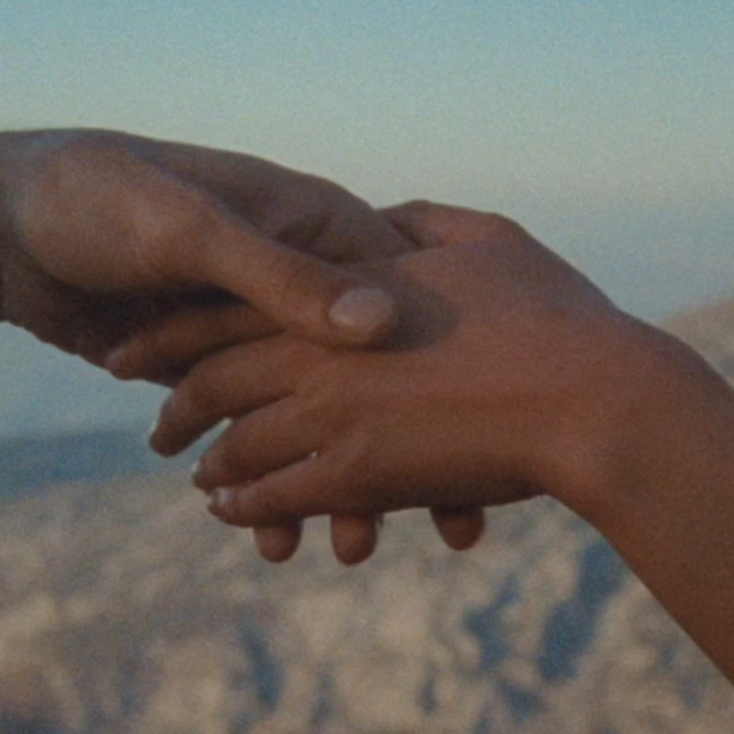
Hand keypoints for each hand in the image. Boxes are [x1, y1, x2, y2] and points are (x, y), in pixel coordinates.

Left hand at [0, 131, 479, 558]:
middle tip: (398, 531)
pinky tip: (277, 535)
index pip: (390, 316)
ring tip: (347, 551)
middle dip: (385, 464)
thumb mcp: (196, 232)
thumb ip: (281, 279)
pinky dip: (271, 491)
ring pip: (314, 425)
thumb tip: (371, 327)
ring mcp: (261, 336)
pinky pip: (259, 441)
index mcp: (316, 235)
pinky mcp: (216, 377)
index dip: (429, 387)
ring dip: (330, 492)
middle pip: (358, 390)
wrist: (5, 221)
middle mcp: (299, 289)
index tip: (464, 459)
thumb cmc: (102, 202)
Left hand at [151, 201, 644, 535]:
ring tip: (199, 479)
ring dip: (212, 465)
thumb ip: (421, 223)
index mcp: (345, 287)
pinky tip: (235, 515)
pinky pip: (280, 497)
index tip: (135, 346)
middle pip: (218, 378)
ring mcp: (336, 416)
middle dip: (179, 405)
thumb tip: (384, 219)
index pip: (232, 304)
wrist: (599, 401)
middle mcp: (323, 350)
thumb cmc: (558, 316)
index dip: (174, 329)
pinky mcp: (359, 477)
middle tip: (158, 428)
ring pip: (241, 445)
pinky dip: (249, 507)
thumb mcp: (488, 237)